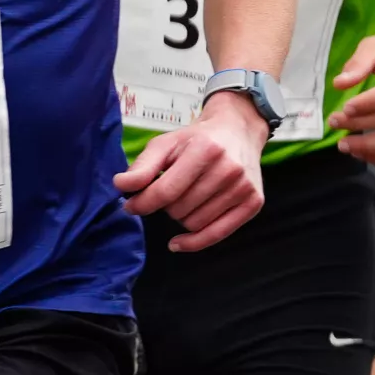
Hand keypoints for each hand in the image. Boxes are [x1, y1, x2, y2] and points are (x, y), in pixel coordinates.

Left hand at [116, 95, 268, 252]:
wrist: (238, 132)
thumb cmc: (197, 140)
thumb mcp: (166, 143)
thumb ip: (143, 166)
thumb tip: (120, 185)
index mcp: (205, 150)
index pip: (165, 191)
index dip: (142, 203)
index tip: (131, 205)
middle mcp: (229, 169)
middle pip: (178, 210)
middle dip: (165, 206)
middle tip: (169, 192)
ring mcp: (244, 187)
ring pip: (194, 223)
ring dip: (181, 217)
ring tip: (186, 199)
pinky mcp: (254, 202)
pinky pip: (217, 235)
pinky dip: (194, 242)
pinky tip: (178, 242)